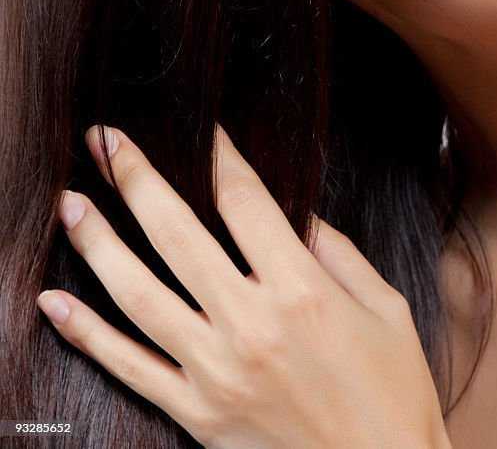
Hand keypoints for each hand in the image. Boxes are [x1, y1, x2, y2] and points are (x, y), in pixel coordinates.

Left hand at [36, 124, 451, 448]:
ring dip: (99, 244)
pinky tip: (55, 303)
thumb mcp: (386, 306)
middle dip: (138, 180)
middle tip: (108, 141)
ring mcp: (216, 371)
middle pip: (178, 236)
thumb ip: (338, 253)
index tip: (204, 130)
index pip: (246, 202)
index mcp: (303, 290)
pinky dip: (87, 336)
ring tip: (74, 204)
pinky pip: (130, 369)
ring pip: (140, 296)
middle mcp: (252, 324)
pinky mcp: (197, 413)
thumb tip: (297, 218)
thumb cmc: (393, 389)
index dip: (220, 156)